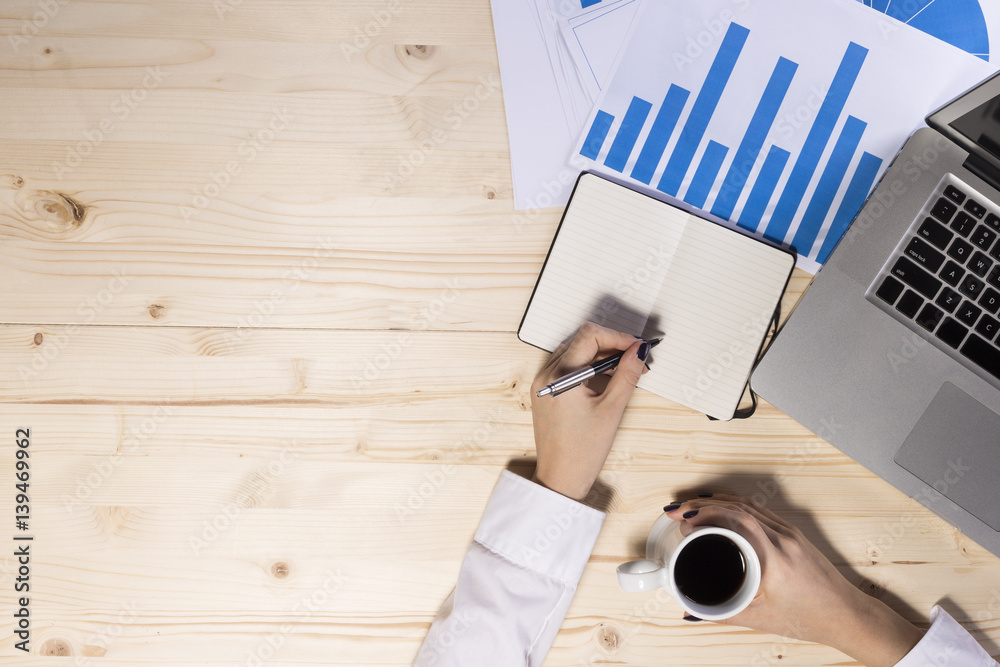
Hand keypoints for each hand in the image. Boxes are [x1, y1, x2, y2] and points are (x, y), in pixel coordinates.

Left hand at [529, 322, 649, 500]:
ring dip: (601, 355)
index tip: (637, 347)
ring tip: (625, 370)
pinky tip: (607, 378)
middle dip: (612, 345)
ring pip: (575, 351)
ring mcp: (543, 382)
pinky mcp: (546, 391)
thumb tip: (638, 352)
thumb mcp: (612, 409)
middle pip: (582, 340)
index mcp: (560, 376)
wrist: (560, 478)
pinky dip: (588, 366)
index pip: (590, 335)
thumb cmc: (581, 452)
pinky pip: (568, 366)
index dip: (618, 337)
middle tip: (636, 359)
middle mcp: (546, 374)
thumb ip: (626, 375)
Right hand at [665, 495, 923, 666]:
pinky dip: (734, 507)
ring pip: (747, 505)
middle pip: (736, 506)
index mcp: (775, 556)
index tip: (682, 517)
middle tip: (676, 511)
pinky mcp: (793, 534)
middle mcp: (784, 538)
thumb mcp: (762, 619)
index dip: (704, 512)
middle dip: (701, 504)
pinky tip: (720, 510)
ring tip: (691, 509)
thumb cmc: (812, 618)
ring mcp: (790, 533)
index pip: (735, 519)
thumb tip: (691, 610)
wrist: (848, 616)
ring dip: (716, 502)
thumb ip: (722, 613)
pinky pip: (759, 511)